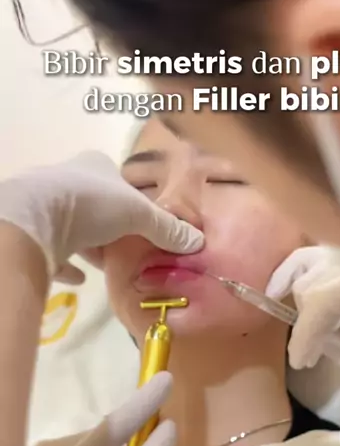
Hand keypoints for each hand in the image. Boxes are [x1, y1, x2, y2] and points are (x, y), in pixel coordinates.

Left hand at [0, 152, 203, 282]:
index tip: (146, 225)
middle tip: (133, 249)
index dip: (134, 201)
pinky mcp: (35, 233)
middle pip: (99, 205)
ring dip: (93, 245)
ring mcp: (49, 206)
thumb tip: (198, 242)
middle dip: (115, 227)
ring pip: (76, 227)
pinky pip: (56, 251)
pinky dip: (69, 265)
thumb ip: (167, 229)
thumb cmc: (93, 204)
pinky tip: (82, 279)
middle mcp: (70, 179)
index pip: (120, 181)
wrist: (36, 221)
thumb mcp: (139, 215)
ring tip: (111, 266)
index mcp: (96, 165)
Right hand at [267, 246, 339, 420]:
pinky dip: (301, 269)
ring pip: (310, 270)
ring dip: (310, 301)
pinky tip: (296, 285)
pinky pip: (319, 251)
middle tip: (336, 353)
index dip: (306, 338)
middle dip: (313, 327)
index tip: (303, 364)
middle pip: (311, 291)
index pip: (318, 307)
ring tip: (331, 328)